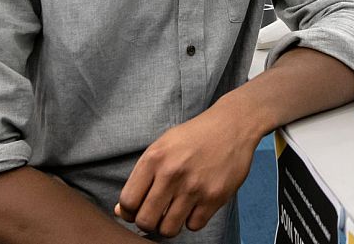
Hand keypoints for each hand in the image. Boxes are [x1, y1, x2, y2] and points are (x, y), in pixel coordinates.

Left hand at [115, 102, 259, 237]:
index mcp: (155, 157)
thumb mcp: (163, 146)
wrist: (233, 124)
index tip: (140, 205)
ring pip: (168, 229)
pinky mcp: (214, 197)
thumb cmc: (194, 136)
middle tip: (158, 211)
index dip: (130, 210)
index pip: (128, 202)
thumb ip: (142, 177)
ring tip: (177, 209)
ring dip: (170, 223)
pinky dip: (193, 219)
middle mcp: (172, 172)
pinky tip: (196, 203)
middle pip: (145, 221)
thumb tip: (121, 211)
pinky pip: (193, 226)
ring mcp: (194, 186)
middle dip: (149, 221)